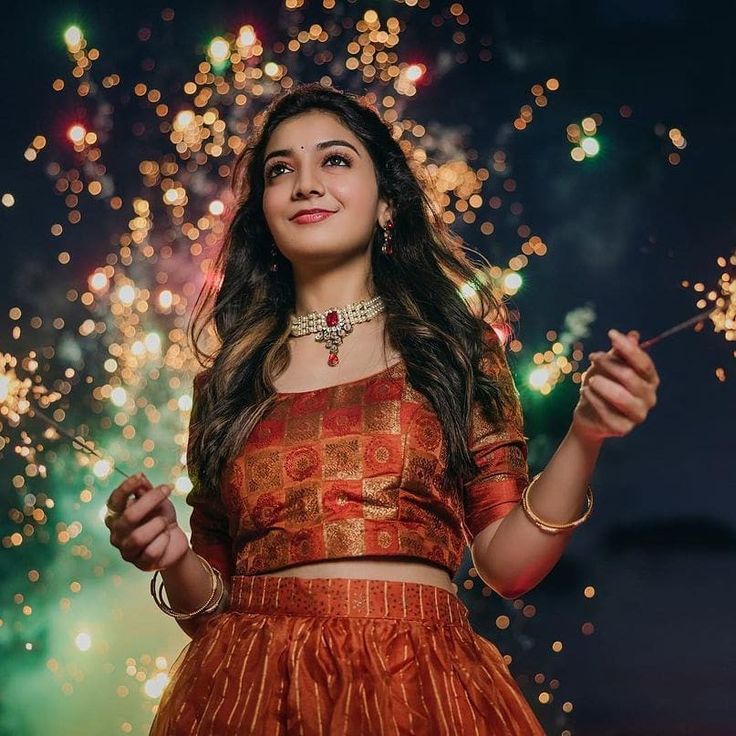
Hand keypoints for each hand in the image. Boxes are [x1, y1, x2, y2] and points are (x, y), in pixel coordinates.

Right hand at [105, 473, 189, 571]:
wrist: (175, 541)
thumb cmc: (161, 517)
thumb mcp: (157, 500)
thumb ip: (146, 490)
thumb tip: (140, 477)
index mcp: (116, 516)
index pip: (114, 502)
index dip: (124, 489)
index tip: (139, 477)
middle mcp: (116, 534)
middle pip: (129, 516)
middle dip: (151, 501)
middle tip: (167, 490)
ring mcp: (126, 551)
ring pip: (139, 537)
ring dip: (159, 524)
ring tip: (164, 523)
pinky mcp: (140, 564)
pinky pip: (152, 550)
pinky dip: (165, 540)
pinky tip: (166, 538)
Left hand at [572, 328, 659, 442]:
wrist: (589, 413)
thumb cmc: (602, 384)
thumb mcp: (608, 365)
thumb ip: (620, 353)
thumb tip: (633, 335)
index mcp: (650, 380)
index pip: (643, 363)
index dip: (628, 348)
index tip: (611, 334)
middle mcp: (649, 398)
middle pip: (630, 377)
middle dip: (609, 364)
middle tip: (593, 357)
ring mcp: (638, 415)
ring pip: (620, 396)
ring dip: (601, 384)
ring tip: (590, 379)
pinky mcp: (623, 429)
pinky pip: (606, 412)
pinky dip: (593, 398)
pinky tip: (584, 391)